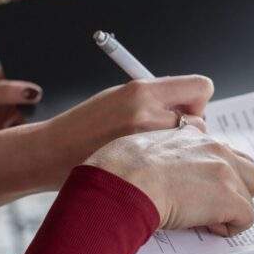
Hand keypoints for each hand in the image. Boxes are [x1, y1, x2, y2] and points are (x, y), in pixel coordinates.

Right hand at [36, 75, 215, 187]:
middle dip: (189, 127)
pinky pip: (177, 165)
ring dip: (181, 148)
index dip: (196, 99)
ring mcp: (148, 143)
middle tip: (165, 135)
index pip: (200, 87)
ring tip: (153, 152)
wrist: (52, 152)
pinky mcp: (145, 167)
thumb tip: (185, 104)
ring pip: (192, 146)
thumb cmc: (83, 126)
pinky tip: (149, 167)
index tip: (183, 108)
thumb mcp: (118, 97)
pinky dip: (170, 166)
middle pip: (201, 119)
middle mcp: (148, 114)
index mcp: (142, 90)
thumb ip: (153, 98)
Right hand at [86, 125, 253, 236]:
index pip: (221, 151)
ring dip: (233, 208)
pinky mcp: (229, 197)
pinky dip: (231, 227)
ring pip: (250, 193)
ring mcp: (225, 172)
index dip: (216, 174)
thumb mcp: (138, 146)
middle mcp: (213, 149)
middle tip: (211, 204)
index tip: (201, 188)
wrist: (124, 181)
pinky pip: (247, 217)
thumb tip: (154, 168)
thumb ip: (157, 151)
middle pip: (248, 169)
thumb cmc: (119, 169)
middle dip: (236, 189)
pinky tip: (208, 228)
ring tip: (207, 218)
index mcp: (190, 136)